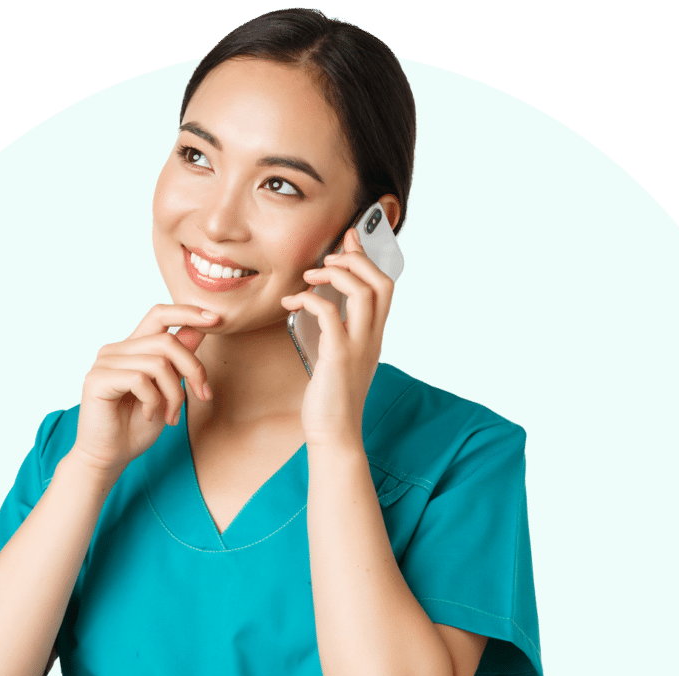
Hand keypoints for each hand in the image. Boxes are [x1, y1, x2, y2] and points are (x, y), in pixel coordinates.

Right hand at [71, 304, 217, 477]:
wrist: (110, 456)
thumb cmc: (137, 426)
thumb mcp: (168, 390)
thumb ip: (178, 362)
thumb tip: (199, 330)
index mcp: (133, 348)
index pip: (160, 314)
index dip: (187, 311)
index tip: (216, 319)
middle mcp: (117, 349)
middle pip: (167, 342)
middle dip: (194, 369)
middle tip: (202, 396)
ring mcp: (105, 362)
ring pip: (158, 363)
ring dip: (175, 394)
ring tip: (171, 415)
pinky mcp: (97, 379)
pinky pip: (140, 379)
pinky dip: (154, 401)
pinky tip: (151, 415)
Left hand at [281, 227, 393, 449]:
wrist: (333, 433)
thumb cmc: (330, 399)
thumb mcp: (336, 357)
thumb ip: (335, 332)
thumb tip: (323, 307)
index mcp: (373, 336)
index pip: (384, 286)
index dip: (367, 257)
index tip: (349, 239)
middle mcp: (372, 338)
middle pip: (381, 281)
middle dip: (356, 259)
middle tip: (328, 258)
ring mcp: (358, 346)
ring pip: (364, 291)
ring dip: (335, 274)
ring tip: (311, 276)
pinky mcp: (338, 356)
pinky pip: (330, 314)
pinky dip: (311, 300)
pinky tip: (293, 304)